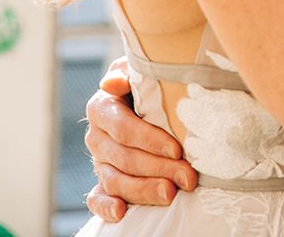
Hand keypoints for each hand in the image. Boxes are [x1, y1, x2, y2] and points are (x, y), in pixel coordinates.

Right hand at [84, 57, 196, 221]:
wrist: (143, 95)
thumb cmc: (147, 81)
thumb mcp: (139, 71)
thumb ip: (128, 74)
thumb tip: (110, 83)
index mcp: (102, 108)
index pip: (123, 128)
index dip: (149, 139)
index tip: (177, 149)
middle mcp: (96, 136)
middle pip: (124, 158)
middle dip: (158, 169)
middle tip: (187, 177)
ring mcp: (98, 162)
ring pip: (115, 181)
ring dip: (143, 190)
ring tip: (170, 194)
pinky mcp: (102, 182)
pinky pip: (97, 199)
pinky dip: (106, 208)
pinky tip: (122, 212)